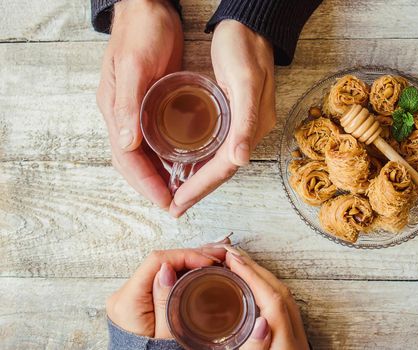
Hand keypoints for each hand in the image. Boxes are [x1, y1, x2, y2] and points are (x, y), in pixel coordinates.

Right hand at [96, 0, 182, 208]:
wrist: (148, 8)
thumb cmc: (140, 32)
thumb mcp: (136, 66)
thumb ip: (129, 105)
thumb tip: (126, 145)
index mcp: (115, 111)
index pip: (127, 159)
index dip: (145, 184)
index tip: (165, 202)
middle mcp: (124, 117)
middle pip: (135, 163)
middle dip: (153, 187)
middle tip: (175, 205)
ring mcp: (137, 112)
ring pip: (145, 155)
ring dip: (161, 176)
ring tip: (181, 192)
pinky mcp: (151, 105)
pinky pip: (156, 140)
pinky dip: (167, 157)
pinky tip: (183, 164)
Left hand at [106, 243, 227, 337]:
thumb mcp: (166, 337)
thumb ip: (165, 303)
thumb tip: (167, 269)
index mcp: (128, 302)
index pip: (156, 261)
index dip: (185, 255)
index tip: (207, 261)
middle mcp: (124, 296)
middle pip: (160, 263)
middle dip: (191, 256)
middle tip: (218, 255)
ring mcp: (130, 298)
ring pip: (161, 268)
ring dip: (188, 262)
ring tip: (213, 258)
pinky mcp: (138, 302)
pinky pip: (160, 279)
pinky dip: (181, 271)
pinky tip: (198, 268)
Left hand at [170, 20, 275, 216]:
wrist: (251, 25)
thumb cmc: (244, 47)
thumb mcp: (244, 80)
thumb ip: (245, 121)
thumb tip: (240, 160)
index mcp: (253, 125)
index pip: (225, 167)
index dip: (201, 187)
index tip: (178, 202)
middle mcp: (251, 130)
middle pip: (223, 170)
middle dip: (198, 190)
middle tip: (175, 207)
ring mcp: (244, 124)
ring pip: (221, 162)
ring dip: (200, 181)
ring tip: (179, 195)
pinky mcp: (236, 116)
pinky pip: (219, 148)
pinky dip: (204, 162)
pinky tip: (190, 166)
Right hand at [226, 248, 309, 349]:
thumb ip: (255, 349)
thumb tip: (261, 323)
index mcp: (287, 346)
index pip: (273, 301)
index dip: (252, 276)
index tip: (233, 260)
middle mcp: (296, 340)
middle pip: (281, 293)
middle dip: (256, 270)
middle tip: (233, 255)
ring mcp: (297, 339)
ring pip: (283, 297)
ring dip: (261, 277)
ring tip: (240, 265)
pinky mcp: (292, 342)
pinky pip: (282, 305)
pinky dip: (265, 289)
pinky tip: (252, 288)